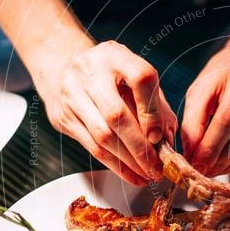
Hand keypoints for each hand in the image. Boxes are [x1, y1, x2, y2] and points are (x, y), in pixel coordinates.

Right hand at [39, 40, 176, 184]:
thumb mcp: (134, 76)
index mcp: (116, 56)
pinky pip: (92, 147)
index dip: (152, 111)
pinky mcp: (64, 116)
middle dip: (140, 147)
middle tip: (157, 166)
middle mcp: (91, 72)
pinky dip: (114, 165)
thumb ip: (156, 103)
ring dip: (128, 161)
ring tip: (147, 174)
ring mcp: (73, 94)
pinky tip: (130, 174)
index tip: (160, 136)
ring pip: (103, 136)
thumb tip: (167, 138)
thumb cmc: (109, 74)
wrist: (62, 66)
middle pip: (117, 115)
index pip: (140, 79)